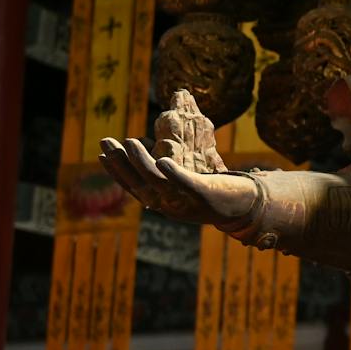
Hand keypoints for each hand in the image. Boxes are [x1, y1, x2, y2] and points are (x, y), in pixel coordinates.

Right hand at [99, 90, 258, 225]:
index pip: (134, 187)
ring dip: (140, 162)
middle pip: (139, 184)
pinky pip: (185, 184)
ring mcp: (187, 200)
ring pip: (157, 182)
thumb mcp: (188, 186)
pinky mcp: (205, 194)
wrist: (248, 207)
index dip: (117, 172)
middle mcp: (171, 205)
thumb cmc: (217, 193)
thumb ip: (170, 177)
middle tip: (104, 142)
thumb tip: (156, 156)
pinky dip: (172, 173)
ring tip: (128, 142)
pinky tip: (162, 159)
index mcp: (165, 203)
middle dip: (119, 164)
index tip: (102, 154)